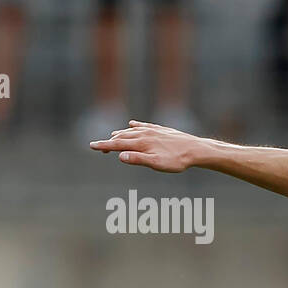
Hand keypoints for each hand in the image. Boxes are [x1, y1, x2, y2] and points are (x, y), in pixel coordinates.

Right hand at [89, 121, 206, 171]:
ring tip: (112, 137)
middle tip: (99, 148)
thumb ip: (138, 159)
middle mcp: (144, 134)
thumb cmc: (177, 160)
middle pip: (121, 137)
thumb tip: (120, 156)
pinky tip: (132, 124)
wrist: (195, 149)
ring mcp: (152, 130)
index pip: (117, 145)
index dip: (103, 146)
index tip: (91, 146)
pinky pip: (144, 126)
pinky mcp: (161, 130)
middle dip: (109, 142)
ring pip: (131, 131)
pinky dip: (135, 126)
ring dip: (120, 134)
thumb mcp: (156, 163)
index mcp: (141, 143)